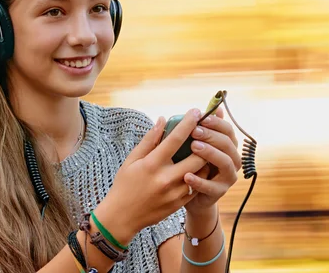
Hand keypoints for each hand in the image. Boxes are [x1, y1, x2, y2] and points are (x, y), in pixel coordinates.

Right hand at [95, 109, 206, 244]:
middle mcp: (165, 178)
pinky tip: (197, 168)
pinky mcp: (179, 203)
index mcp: (152, 164)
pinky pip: (196, 186)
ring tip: (204, 149)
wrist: (122, 217)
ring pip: (201, 173)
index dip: (188, 123)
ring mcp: (174, 193)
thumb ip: (149, 139)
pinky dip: (200, 175)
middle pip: (197, 157)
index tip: (196, 111)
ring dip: (205, 159)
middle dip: (204, 143)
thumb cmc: (125, 184)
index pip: (175, 139)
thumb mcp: (132, 159)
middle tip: (206, 133)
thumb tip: (163, 120)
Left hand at [183, 107, 241, 215]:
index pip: (228, 130)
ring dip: (210, 153)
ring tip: (193, 147)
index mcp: (228, 146)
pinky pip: (212, 187)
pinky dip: (200, 181)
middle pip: (228, 144)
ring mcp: (228, 177)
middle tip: (194, 131)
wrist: (191, 195)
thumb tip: (216, 107)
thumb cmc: (193, 164)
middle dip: (211, 135)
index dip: (216, 122)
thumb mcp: (197, 144)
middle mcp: (232, 160)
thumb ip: (206, 128)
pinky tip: (186, 175)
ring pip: (225, 163)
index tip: (200, 117)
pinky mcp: (219, 192)